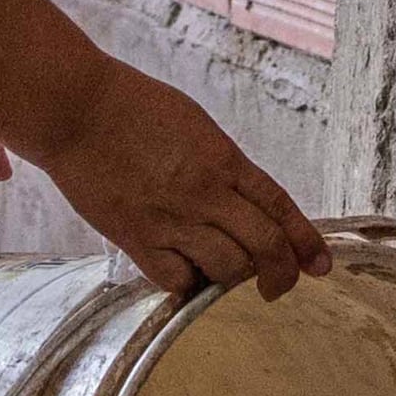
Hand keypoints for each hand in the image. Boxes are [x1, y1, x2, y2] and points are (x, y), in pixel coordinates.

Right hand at [20, 63, 331, 299]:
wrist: (75, 109)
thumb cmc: (130, 107)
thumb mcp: (194, 125)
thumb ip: (222, 165)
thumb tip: (242, 200)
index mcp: (224, 159)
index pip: (281, 208)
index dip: (307, 241)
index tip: (320, 264)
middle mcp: (206, 193)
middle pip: (266, 246)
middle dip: (282, 274)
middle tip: (277, 287)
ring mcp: (172, 219)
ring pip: (228, 269)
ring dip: (231, 278)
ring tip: (220, 273)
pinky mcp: (137, 238)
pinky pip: (177, 280)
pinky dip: (186, 284)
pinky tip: (181, 274)